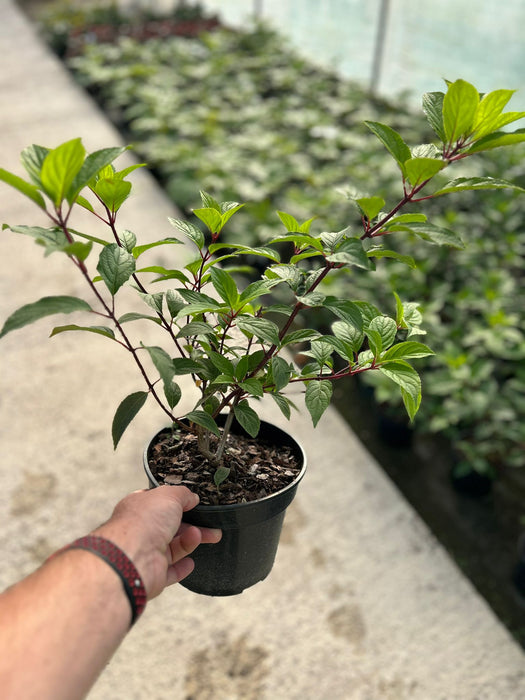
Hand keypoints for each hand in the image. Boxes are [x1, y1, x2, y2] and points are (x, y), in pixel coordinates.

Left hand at [93, 486, 220, 598]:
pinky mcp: (153, 574)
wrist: (132, 558)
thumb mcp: (169, 496)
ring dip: (192, 541)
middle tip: (213, 525)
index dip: (176, 501)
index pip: (159, 503)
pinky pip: (170, 571)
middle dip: (194, 525)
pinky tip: (191, 562)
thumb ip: (183, 494)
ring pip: (175, 547)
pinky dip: (182, 568)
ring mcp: (147, 553)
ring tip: (211, 536)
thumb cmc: (145, 522)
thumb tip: (192, 498)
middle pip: (172, 526)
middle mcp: (142, 530)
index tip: (194, 502)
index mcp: (140, 507)